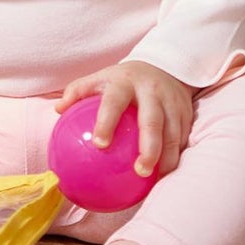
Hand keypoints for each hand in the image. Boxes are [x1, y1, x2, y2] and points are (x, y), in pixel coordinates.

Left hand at [55, 61, 195, 178]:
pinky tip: (166, 173)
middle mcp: (151, 92)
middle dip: (149, 147)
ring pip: (173, 132)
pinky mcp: (186, 112)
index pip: (114, 102)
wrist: (162, 66)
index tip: (100, 145)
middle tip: (140, 171)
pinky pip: (183, 137)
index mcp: (125, 83)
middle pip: (152, 121)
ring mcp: (172, 102)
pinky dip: (176, 155)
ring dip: (167, 157)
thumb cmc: (121, 80)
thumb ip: (77, 91)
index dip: (107, 121)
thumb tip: (58, 110)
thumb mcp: (98, 78)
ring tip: (157, 178)